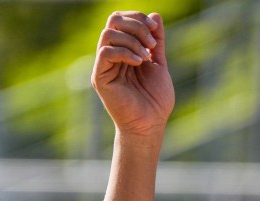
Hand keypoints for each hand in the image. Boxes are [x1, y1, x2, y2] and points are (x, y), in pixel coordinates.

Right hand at [92, 11, 174, 137]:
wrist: (151, 125)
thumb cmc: (155, 100)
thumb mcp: (159, 63)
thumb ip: (156, 41)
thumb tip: (155, 15)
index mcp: (123, 50)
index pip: (121, 20)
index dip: (137, 18)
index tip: (155, 29)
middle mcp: (110, 56)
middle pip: (113, 20)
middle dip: (136, 25)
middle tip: (152, 43)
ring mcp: (103, 66)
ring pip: (108, 34)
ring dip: (132, 40)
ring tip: (147, 56)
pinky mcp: (100, 78)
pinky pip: (105, 52)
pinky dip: (124, 52)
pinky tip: (139, 62)